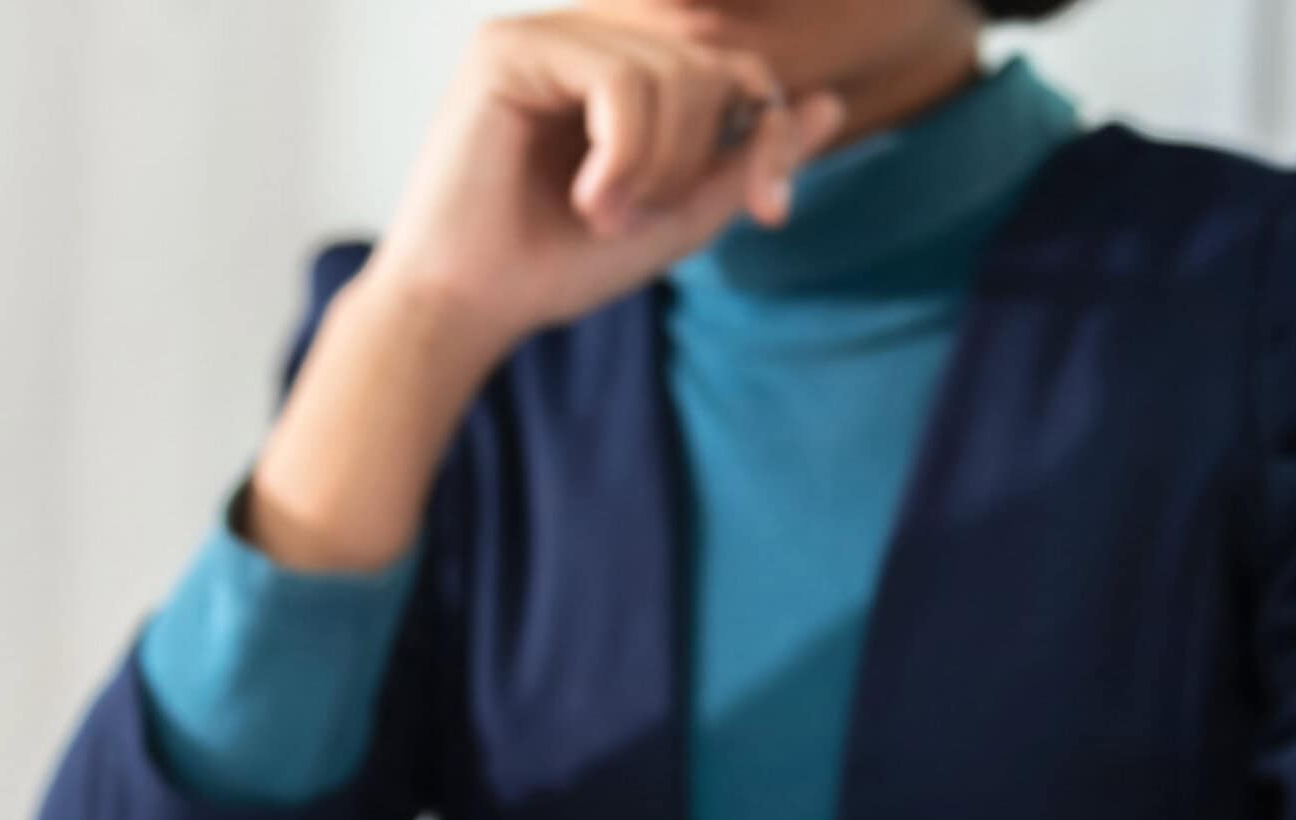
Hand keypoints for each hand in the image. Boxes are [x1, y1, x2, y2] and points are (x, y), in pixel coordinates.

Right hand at [362, 10, 846, 355]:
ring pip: (670, 69)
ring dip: (658, 164)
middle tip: (640, 221)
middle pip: (708, 64)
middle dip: (698, 157)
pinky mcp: (507, 49)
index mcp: (621, 75)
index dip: (769, 129)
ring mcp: (544, 38)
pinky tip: (587, 197)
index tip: (770, 210)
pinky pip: (616, 76)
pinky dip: (623, 151)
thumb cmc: (554, 266)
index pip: (731, 68)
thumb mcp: (677, 218)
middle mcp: (583, 41)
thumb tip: (828, 103)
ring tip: (605, 215)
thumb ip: (744, 161)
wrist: (467, 306)